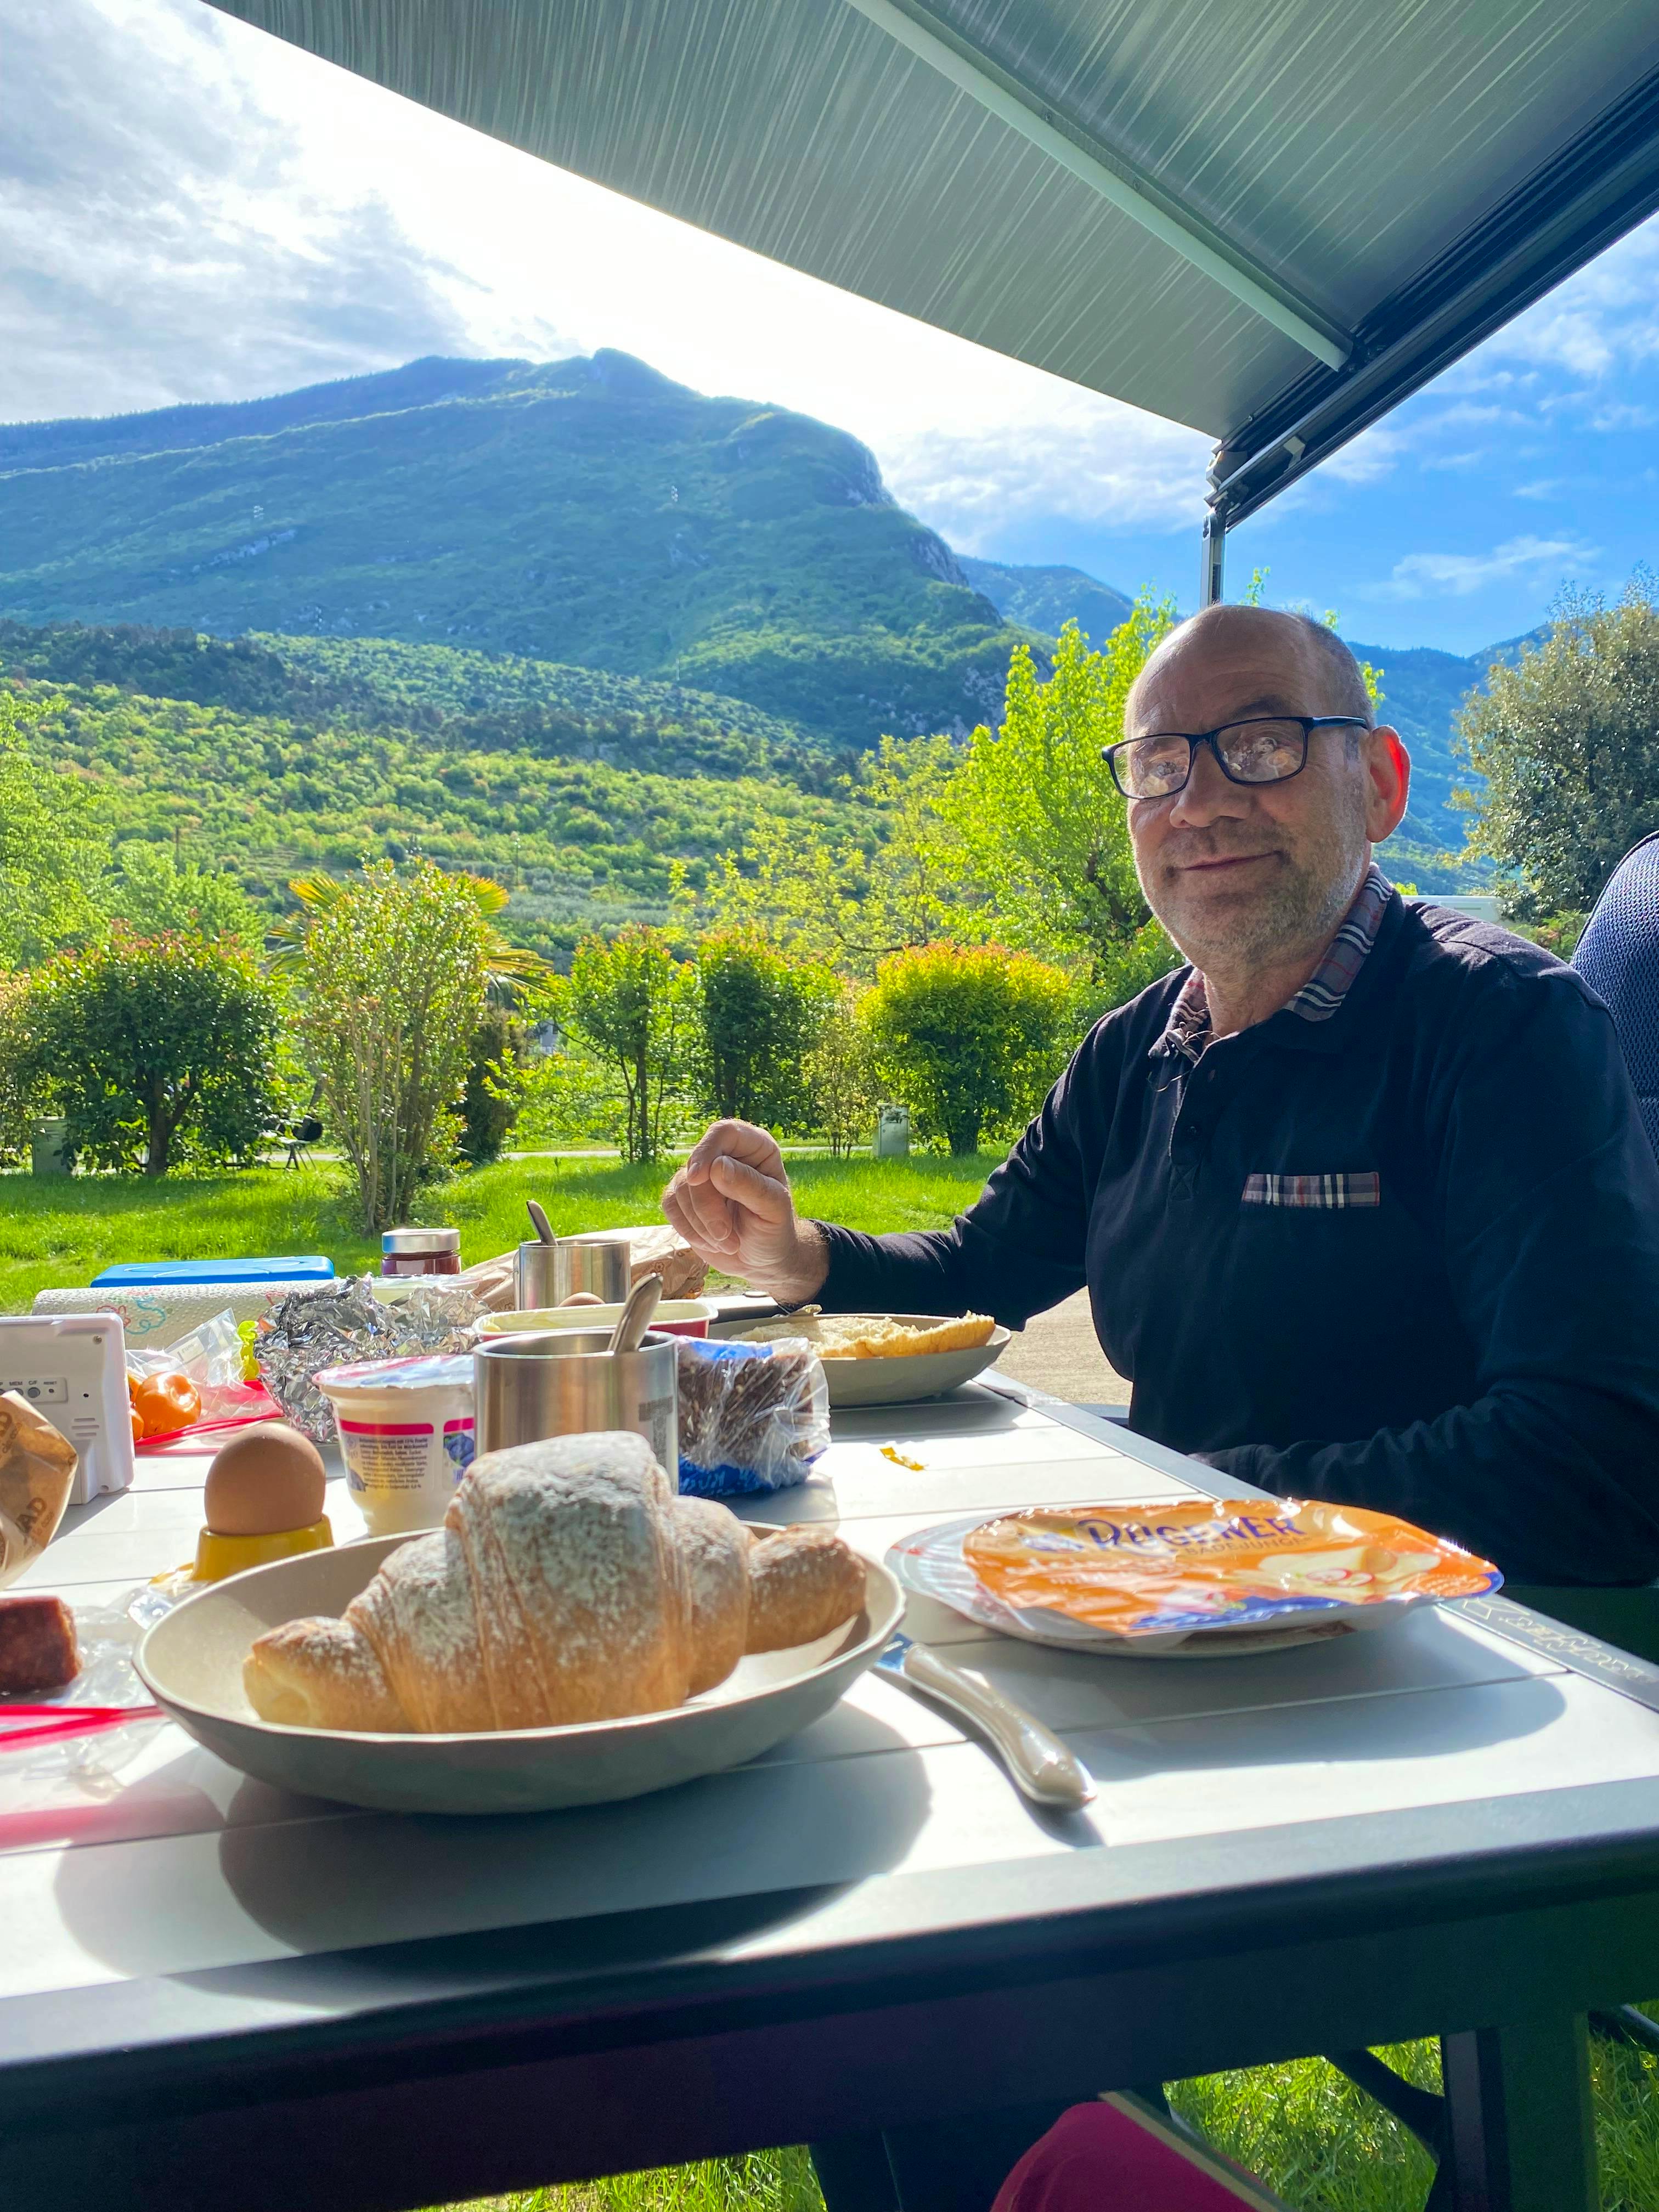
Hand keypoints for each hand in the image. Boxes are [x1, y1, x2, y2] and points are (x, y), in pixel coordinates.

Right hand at [663, 1120, 828, 1303]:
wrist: (763, 1260)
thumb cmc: (775, 1230)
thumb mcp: (773, 1209)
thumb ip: (749, 1186)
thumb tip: (716, 1167)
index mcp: (754, 1148)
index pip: (723, 1132)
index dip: (706, 1151)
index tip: (697, 1179)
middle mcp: (725, 1156)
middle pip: (697, 1165)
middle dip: (706, 1206)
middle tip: (725, 1236)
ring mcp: (702, 1177)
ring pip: (680, 1187)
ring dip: (700, 1223)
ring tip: (727, 1243)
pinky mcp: (684, 1198)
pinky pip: (670, 1204)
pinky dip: (687, 1228)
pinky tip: (711, 1243)